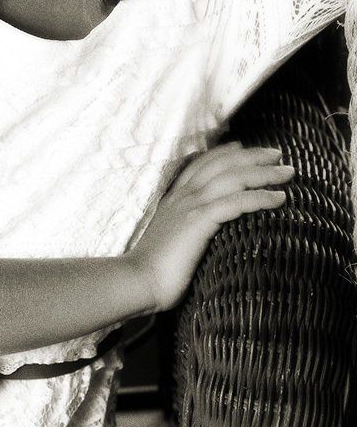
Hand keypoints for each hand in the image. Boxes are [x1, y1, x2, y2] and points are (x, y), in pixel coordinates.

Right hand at [129, 142, 294, 311]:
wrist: (138, 280)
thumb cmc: (156, 269)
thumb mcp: (171, 240)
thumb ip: (185, 228)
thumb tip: (201, 231)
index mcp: (175, 198)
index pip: (202, 164)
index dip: (225, 153)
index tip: (245, 147)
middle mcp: (183, 196)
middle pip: (223, 164)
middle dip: (253, 156)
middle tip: (278, 155)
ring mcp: (190, 206)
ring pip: (233, 178)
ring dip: (264, 173)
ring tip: (287, 173)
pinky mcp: (199, 221)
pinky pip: (236, 202)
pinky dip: (260, 197)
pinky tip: (279, 198)